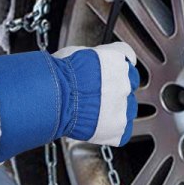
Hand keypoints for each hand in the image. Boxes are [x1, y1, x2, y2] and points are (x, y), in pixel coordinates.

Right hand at [0, 42, 138, 166]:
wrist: (53, 98)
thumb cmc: (58, 74)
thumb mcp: (75, 53)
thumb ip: (92, 59)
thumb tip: (89, 62)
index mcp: (117, 58)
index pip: (128, 57)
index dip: (117, 65)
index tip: (112, 70)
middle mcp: (126, 80)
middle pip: (129, 84)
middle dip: (116, 88)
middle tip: (97, 94)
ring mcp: (125, 106)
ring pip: (128, 108)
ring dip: (115, 110)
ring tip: (94, 112)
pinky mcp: (120, 129)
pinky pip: (122, 131)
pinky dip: (111, 131)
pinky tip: (96, 126)